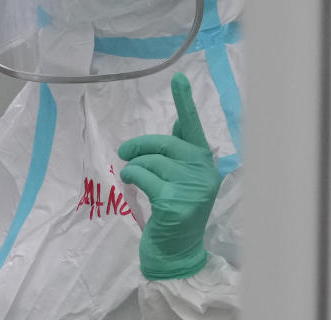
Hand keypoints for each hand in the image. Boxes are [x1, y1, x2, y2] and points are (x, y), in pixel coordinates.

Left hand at [118, 73, 221, 279]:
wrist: (176, 252)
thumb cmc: (176, 211)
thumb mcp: (182, 180)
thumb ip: (180, 153)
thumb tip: (176, 123)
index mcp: (206, 162)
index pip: (193, 127)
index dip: (184, 102)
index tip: (178, 78)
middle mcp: (204, 172)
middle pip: (163, 144)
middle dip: (140, 147)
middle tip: (125, 153)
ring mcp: (192, 188)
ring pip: (151, 161)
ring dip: (133, 167)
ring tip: (131, 176)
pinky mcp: (175, 202)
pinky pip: (143, 177)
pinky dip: (132, 177)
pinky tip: (131, 185)